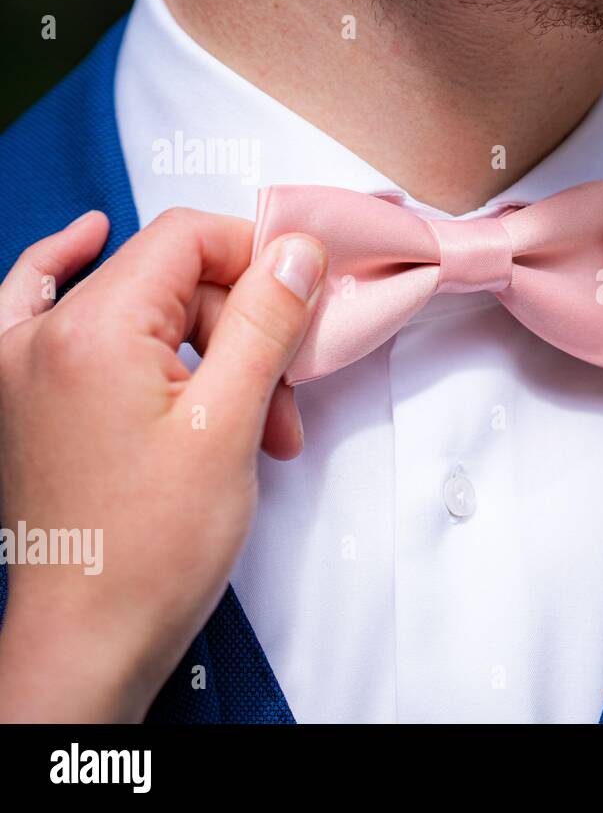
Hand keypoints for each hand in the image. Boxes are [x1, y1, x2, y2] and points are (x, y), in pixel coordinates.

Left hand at [0, 208, 325, 720]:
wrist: (91, 634)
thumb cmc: (151, 549)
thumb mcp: (229, 425)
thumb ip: (264, 323)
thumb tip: (295, 252)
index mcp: (92, 332)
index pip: (186, 239)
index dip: (256, 255)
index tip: (304, 291)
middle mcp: (42, 336)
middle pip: (169, 280)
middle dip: (242, 332)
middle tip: (283, 401)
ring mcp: (22, 365)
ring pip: (137, 309)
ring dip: (203, 349)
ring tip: (243, 419)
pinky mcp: (23, 393)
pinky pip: (36, 300)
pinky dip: (65, 269)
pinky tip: (82, 237)